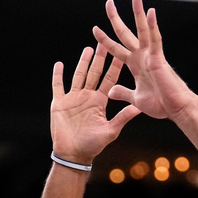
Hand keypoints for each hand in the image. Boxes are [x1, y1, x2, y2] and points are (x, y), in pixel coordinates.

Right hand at [50, 44, 140, 163]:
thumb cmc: (92, 146)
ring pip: (78, 75)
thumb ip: (123, 117)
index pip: (109, 81)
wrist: (73, 155)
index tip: (121, 54)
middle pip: (94, 73)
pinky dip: (58, 75)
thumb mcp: (110, 130)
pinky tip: (59, 64)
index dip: (114, 68)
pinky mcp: (59, 103)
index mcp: (100, 102)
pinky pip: (58, 86)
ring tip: (88, 48)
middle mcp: (87, 97)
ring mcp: (73, 98)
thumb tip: (139, 108)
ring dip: (82, 62)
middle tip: (104, 42)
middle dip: (99, 59)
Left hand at [93, 0, 195, 120]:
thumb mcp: (135, 99)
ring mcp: (150, 55)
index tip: (95, 29)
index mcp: (135, 65)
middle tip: (108, 3)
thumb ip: (123, 92)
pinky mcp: (159, 58)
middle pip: (125, 33)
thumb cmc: (160, 105)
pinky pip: (156, 39)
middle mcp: (142, 56)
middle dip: (115, 18)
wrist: (175, 110)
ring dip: (138, 13)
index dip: (105, 40)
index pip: (116, 49)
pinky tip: (150, 12)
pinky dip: (153, 26)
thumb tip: (110, 91)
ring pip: (142, 30)